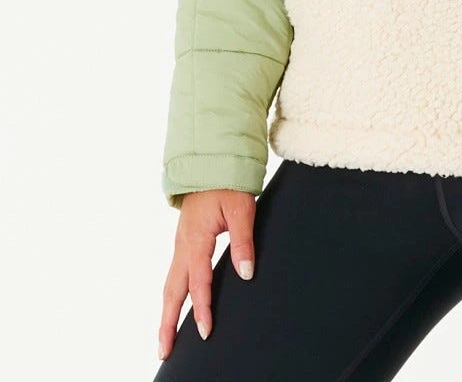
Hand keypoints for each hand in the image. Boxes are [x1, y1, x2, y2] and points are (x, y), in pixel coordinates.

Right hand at [158, 189, 256, 361]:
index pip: (199, 281)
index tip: (205, 331)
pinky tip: (174, 308)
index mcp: (196, 238)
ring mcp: (180, 245)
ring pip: (169, 285)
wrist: (211, 162)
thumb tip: (245, 273)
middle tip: (165, 351)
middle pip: (172, 291)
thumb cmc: (227, 184)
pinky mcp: (183, 243)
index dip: (202, 307)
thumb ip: (244, 241)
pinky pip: (174, 275)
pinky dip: (171, 296)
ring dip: (167, 313)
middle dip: (168, 323)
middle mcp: (183, 245)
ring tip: (165, 340)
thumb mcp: (242, 208)